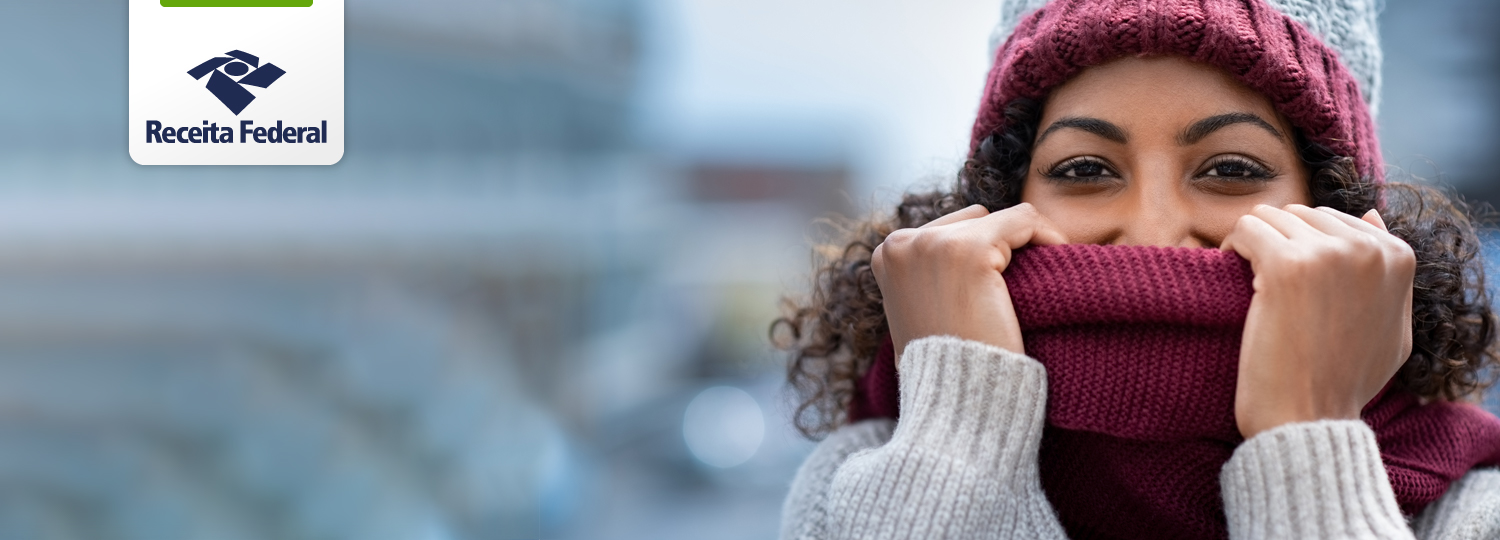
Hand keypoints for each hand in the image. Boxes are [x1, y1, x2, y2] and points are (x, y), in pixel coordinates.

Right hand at [871, 203, 1067, 368]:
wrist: (955, 402)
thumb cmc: (946, 367)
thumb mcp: (923, 312)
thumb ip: (930, 278)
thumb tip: (957, 265)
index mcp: (887, 254)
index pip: (950, 230)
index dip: (985, 256)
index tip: (1008, 286)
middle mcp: (902, 242)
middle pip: (974, 221)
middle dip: (1000, 250)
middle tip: (1024, 290)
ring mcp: (932, 243)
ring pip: (1001, 220)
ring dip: (1024, 247)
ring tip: (1037, 283)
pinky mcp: (968, 250)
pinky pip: (1023, 220)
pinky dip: (1047, 237)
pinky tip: (1057, 262)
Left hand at [1220, 204, 1414, 438]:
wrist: (1309, 418)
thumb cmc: (1345, 381)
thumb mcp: (1392, 327)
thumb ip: (1387, 273)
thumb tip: (1369, 215)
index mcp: (1397, 257)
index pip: (1333, 220)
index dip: (1303, 247)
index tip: (1290, 280)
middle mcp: (1367, 249)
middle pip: (1300, 214)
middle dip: (1278, 242)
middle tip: (1263, 281)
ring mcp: (1327, 254)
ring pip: (1270, 217)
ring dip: (1254, 244)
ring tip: (1248, 280)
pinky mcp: (1285, 266)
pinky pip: (1246, 229)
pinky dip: (1232, 247)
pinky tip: (1230, 274)